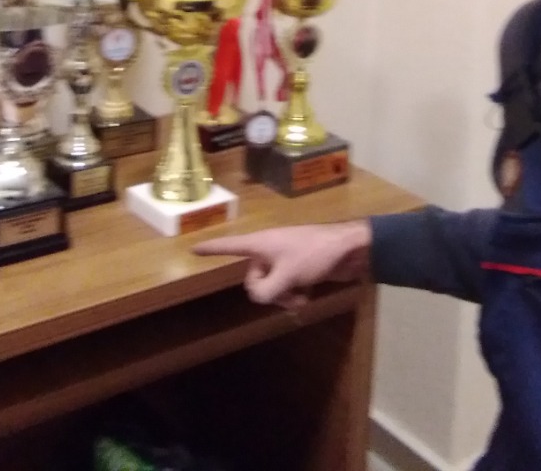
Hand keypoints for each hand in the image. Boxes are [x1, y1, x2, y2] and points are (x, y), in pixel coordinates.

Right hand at [192, 221, 371, 309]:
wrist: (348, 250)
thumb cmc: (314, 254)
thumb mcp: (287, 274)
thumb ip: (266, 290)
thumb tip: (258, 297)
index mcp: (260, 244)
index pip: (229, 246)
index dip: (210, 249)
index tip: (192, 249)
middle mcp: (268, 250)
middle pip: (252, 278)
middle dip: (267, 291)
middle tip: (286, 290)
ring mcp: (283, 260)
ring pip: (270, 287)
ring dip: (283, 296)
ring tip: (300, 296)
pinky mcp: (298, 269)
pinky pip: (285, 287)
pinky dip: (293, 294)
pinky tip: (307, 296)